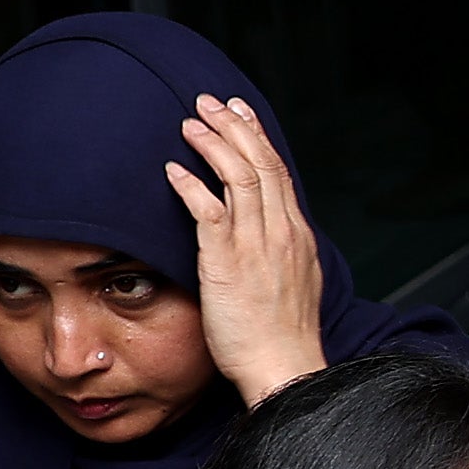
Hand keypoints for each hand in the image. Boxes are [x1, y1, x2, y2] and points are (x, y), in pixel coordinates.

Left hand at [166, 96, 331, 406]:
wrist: (285, 365)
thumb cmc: (282, 335)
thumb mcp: (294, 282)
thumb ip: (280, 251)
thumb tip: (268, 234)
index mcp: (296, 234)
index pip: (278, 171)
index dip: (257, 137)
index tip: (240, 112)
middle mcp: (280, 232)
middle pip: (260, 163)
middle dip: (234, 126)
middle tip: (209, 102)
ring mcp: (256, 246)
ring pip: (238, 177)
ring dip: (212, 145)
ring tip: (189, 124)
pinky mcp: (227, 263)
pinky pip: (209, 213)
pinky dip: (191, 186)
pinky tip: (173, 170)